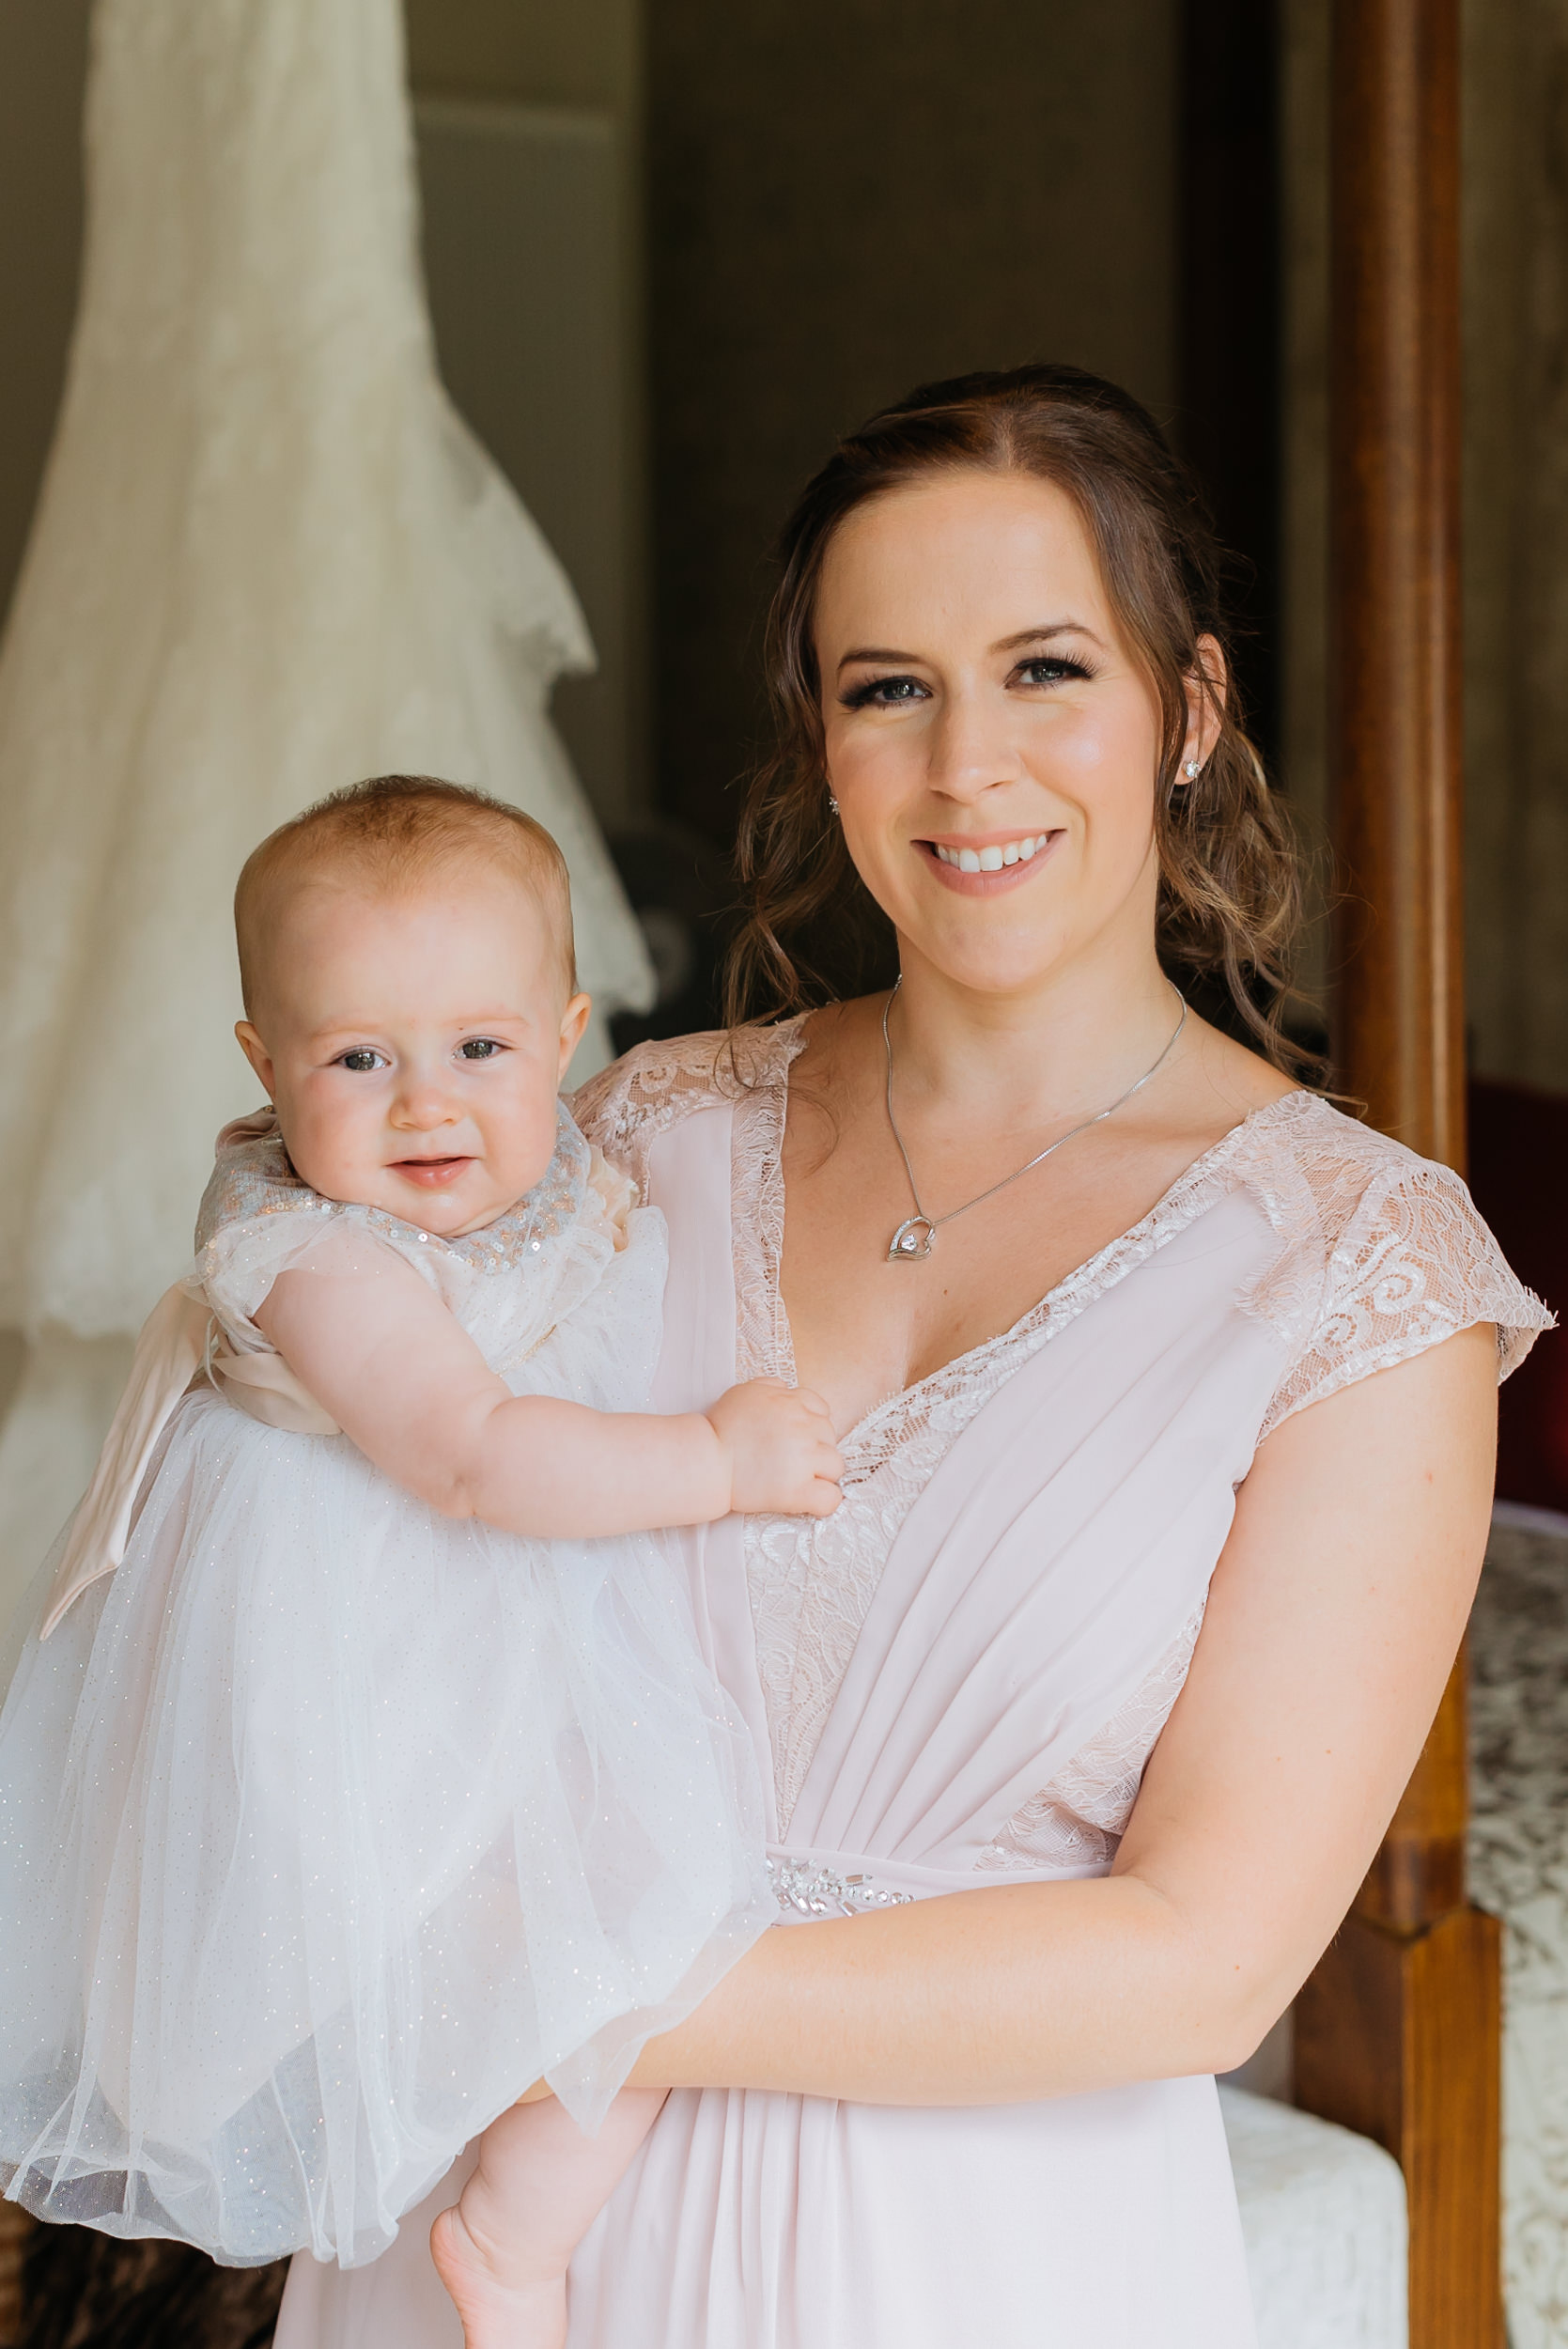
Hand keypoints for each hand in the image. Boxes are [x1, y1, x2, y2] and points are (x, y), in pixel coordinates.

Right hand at [707, 1378, 842, 1517]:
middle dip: (815, 1449)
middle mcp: (802, 1426)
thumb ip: (772, 1388)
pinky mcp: (796, 1491)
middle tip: (790, 1461)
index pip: (822, 1412)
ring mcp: (803, 1458)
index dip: (812, 1427)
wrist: (704, 1461)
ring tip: (796, 1479)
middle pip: (830, 1438)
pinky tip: (809, 1501)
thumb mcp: (744, 1393)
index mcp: (791, 1402)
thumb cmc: (719, 1429)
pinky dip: (824, 1502)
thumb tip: (788, 1392)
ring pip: (836, 1467)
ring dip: (821, 1474)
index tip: (796, 1439)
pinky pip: (830, 1499)